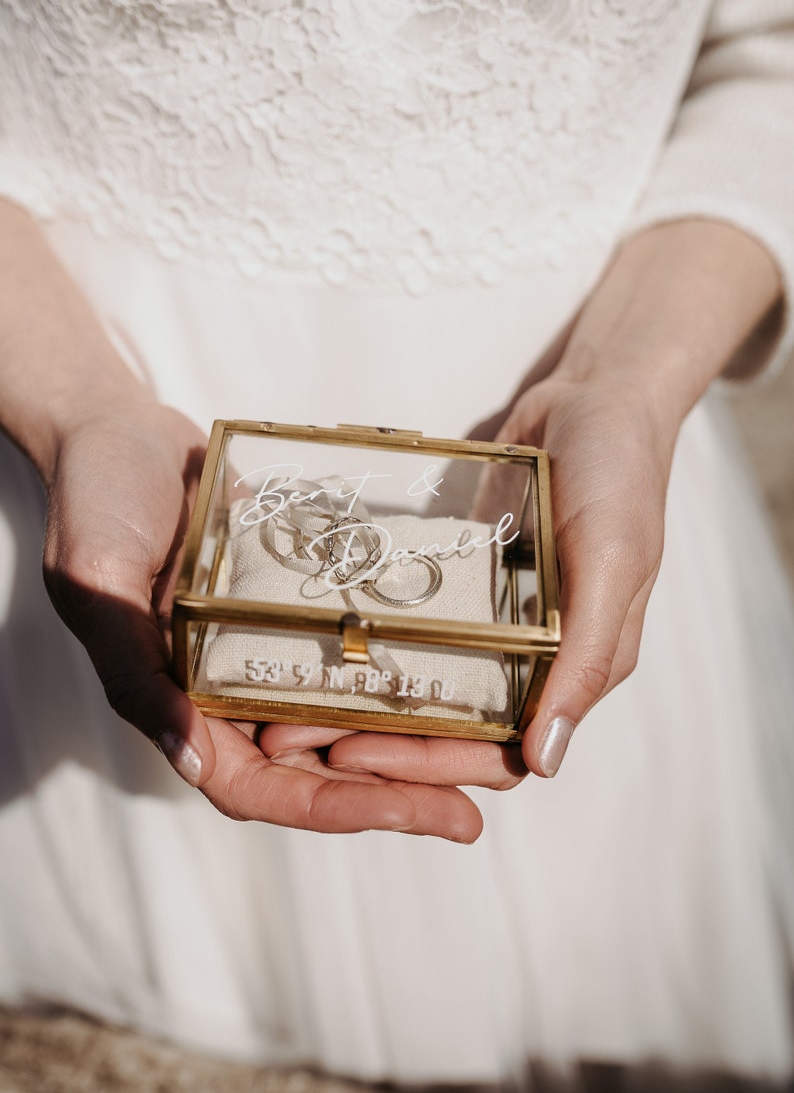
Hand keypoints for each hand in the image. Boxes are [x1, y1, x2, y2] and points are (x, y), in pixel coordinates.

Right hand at [41, 399, 482, 839]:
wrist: (122, 429)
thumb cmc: (96, 500)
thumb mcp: (98, 580)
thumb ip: (133, 670)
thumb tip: (191, 758)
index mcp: (179, 705)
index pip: (261, 786)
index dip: (334, 808)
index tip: (408, 813)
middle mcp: (225, 694)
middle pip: (318, 770)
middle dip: (392, 796)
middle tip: (471, 815)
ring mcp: (263, 654)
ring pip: (344, 722)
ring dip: (408, 750)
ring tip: (484, 761)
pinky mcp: (292, 611)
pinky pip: (351, 656)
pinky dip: (396, 676)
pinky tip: (457, 678)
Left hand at [266, 368, 672, 785]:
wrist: (595, 394)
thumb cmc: (621, 477)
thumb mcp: (614, 563)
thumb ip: (586, 657)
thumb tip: (546, 759)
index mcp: (575, 669)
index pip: (500, 751)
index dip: (430, 765)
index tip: (354, 757)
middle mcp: (534, 657)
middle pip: (452, 726)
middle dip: (379, 740)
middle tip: (293, 735)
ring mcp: (497, 620)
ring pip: (429, 684)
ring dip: (368, 702)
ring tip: (290, 701)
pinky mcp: (466, 580)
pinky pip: (420, 625)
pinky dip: (377, 642)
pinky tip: (322, 640)